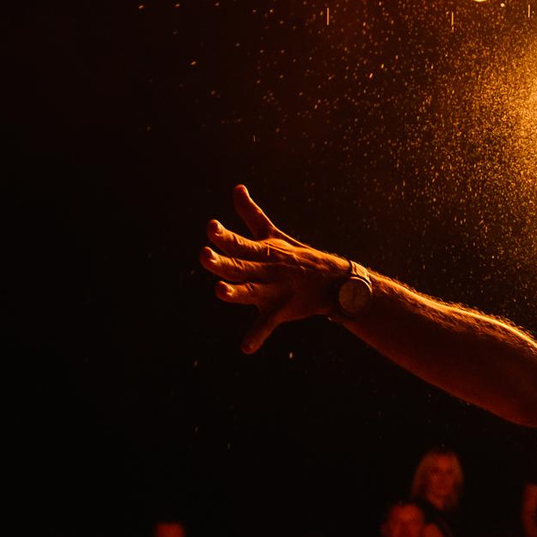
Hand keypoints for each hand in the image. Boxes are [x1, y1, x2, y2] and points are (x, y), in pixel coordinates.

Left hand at [201, 185, 349, 353]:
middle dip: (222, 262)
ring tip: (219, 292)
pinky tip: (245, 349)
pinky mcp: (278, 312)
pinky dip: (256, 337)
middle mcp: (265, 270)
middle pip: (239, 265)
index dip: (224, 236)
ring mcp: (272, 292)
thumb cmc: (296, 256)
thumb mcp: (272, 234)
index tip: (211, 227)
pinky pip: (265, 326)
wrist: (332, 281)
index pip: (239, 242)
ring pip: (250, 292)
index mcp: (262, 252)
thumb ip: (251, 214)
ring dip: (236, 292)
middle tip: (204, 255)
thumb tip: (237, 188)